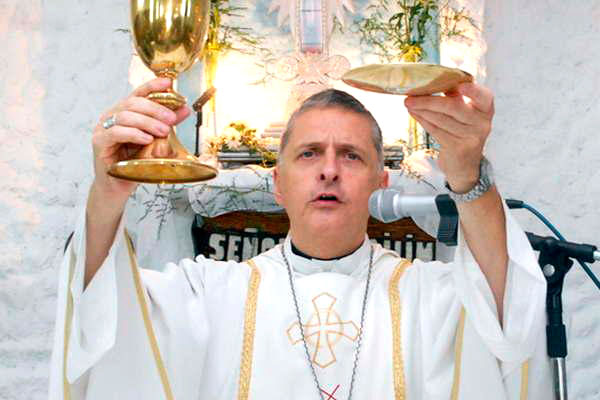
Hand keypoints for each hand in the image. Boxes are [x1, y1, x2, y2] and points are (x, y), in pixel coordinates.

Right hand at [92, 77, 190, 199]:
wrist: (118, 186)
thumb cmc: (134, 163)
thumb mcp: (154, 141)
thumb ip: (166, 124)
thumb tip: (184, 109)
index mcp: (124, 112)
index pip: (138, 93)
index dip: (153, 86)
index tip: (169, 83)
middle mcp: (112, 116)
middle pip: (133, 103)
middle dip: (155, 109)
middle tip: (172, 119)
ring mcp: (103, 128)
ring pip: (125, 116)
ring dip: (147, 122)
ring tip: (163, 131)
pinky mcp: (99, 143)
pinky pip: (116, 133)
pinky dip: (134, 134)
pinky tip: (146, 139)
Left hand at [404, 82, 493, 192]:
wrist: (465, 165)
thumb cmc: (462, 132)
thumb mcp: (465, 113)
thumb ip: (455, 97)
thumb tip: (434, 79)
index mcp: (486, 109)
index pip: (483, 96)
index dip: (472, 90)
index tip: (459, 85)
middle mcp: (482, 123)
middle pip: (453, 107)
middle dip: (429, 100)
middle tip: (410, 95)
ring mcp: (471, 137)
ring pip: (441, 119)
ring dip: (421, 110)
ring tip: (408, 103)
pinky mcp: (458, 148)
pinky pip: (436, 131)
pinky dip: (423, 121)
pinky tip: (414, 114)